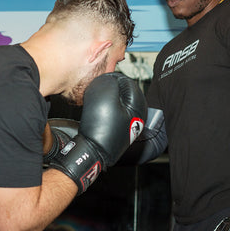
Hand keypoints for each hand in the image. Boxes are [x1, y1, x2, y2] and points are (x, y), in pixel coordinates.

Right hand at [49, 72, 146, 193]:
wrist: (90, 152)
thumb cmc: (99, 128)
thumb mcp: (103, 96)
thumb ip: (109, 81)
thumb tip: (110, 78)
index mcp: (139, 106)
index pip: (128, 81)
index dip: (111, 78)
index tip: (100, 81)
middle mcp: (137, 116)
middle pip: (122, 91)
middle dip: (109, 89)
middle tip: (97, 92)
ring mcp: (128, 124)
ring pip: (115, 101)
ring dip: (105, 98)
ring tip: (95, 103)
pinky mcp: (117, 129)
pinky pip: (110, 111)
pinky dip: (102, 109)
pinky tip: (96, 113)